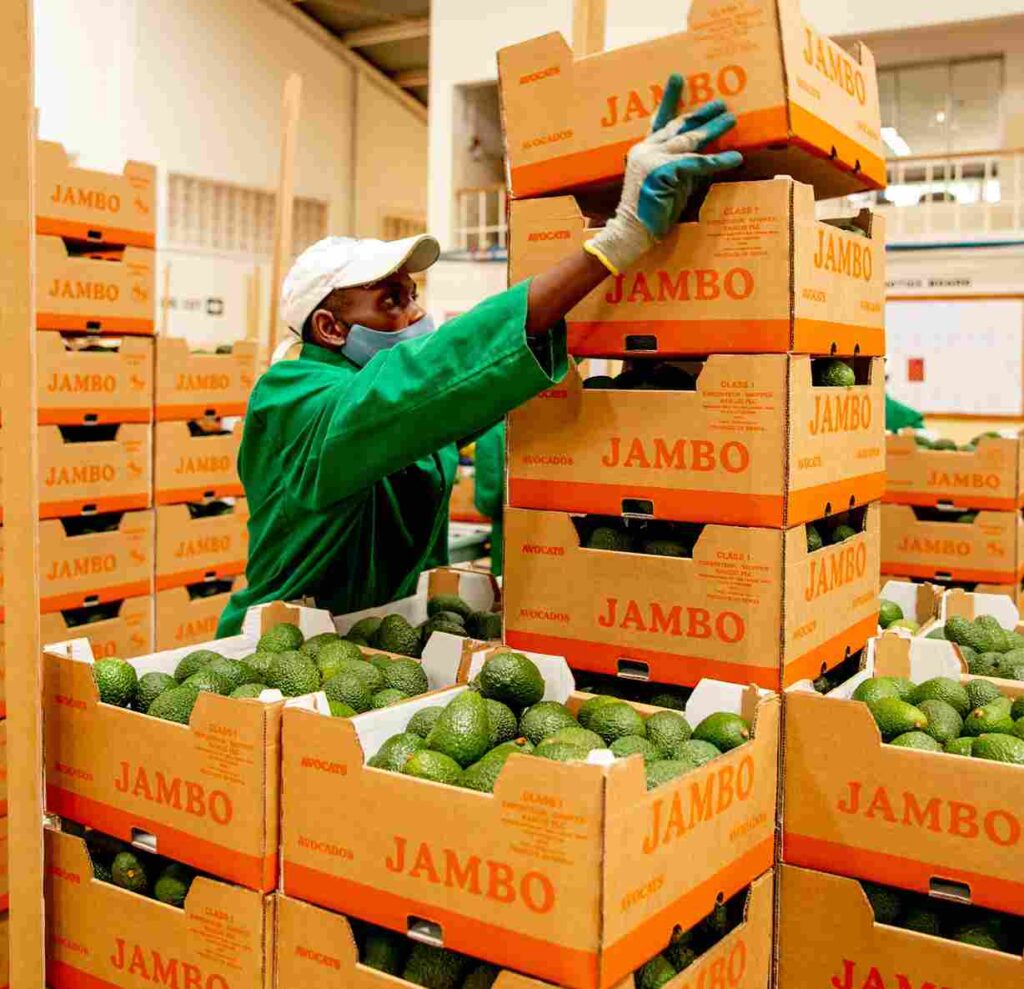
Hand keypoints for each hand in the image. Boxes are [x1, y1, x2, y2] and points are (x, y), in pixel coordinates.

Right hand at [584, 74, 743, 274]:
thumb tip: (707, 156)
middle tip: (721, 103)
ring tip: (731, 119)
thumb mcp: (670, 184)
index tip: (678, 78)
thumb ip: (684, 167)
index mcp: (644, 151)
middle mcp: (646, 150)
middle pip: (678, 126)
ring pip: (689, 140)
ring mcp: (652, 159)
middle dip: (701, 113)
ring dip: (713, 130)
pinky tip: (735, 158)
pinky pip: (696, 164)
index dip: (670, 99)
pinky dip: (718, 161)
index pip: (660, 121)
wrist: (632, 232)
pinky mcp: (662, 172)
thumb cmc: (651, 213)